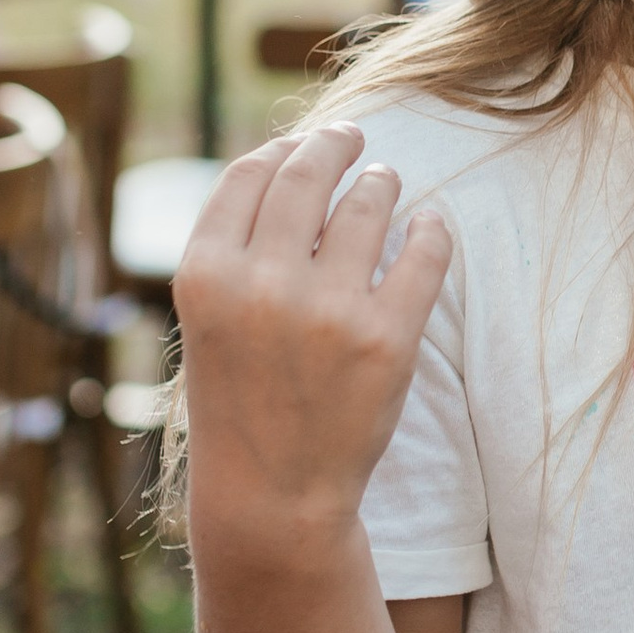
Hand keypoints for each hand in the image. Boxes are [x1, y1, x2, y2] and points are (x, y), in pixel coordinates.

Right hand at [175, 126, 451, 542]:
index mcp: (204, 275)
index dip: (280, 149)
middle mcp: (260, 284)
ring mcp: (326, 310)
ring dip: (380, 183)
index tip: (301, 142)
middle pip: (308, 174)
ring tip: (384, 183)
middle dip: (333, 145)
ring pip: (369, 202)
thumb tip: (293, 160)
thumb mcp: (210, 319)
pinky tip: (427, 223)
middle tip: (351, 137)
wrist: (273, 495)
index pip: (250, 175)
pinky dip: (429, 227)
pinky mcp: (386, 338)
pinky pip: (424, 250)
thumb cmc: (240, 400)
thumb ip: (238, 247)